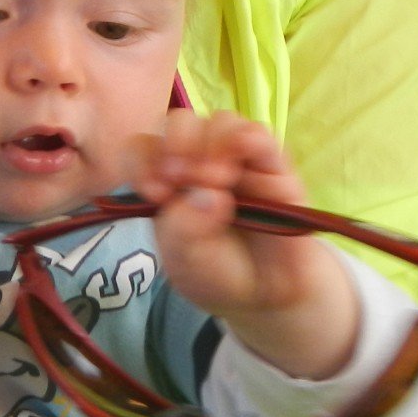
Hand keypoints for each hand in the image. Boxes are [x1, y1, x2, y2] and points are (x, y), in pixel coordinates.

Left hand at [133, 109, 354, 377]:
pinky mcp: (274, 168)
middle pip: (181, 123)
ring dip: (210, 144)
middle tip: (181, 181)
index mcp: (166, 178)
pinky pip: (260, 137)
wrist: (267, 295)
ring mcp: (238, 161)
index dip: (143, 162)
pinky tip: (235, 166)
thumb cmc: (217, 272)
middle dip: (176, 145)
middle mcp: (200, 161)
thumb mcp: (184, 260)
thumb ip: (183, 229)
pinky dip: (246, 140)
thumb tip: (207, 193)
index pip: (143, 147)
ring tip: (215, 182)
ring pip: (221, 122)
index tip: (155, 194)